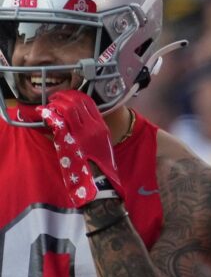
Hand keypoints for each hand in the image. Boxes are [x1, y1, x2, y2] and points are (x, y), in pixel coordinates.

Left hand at [38, 89, 119, 207]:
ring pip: (67, 108)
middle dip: (63, 96)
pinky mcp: (69, 140)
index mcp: (102, 127)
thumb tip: (79, 123)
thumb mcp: (102, 145)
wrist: (100, 180)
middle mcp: (93, 127)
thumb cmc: (100, 165)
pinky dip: (48, 114)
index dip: (75, 96)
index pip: (89, 102)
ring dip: (56, 103)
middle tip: (55, 98)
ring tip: (50, 105)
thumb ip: (93, 132)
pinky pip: (57, 120)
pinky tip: (43, 113)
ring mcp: (81, 132)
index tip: (67, 97)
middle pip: (77, 102)